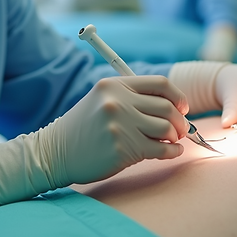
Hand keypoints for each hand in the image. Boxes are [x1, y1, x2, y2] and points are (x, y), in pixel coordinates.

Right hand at [0, 76, 189, 207]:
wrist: (54, 153)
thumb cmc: (83, 128)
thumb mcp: (102, 101)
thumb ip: (132, 99)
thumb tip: (174, 109)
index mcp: (114, 85)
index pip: (160, 84)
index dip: (178, 96)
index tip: (183, 108)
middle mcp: (117, 102)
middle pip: (167, 107)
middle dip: (180, 120)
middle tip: (181, 130)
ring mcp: (120, 125)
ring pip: (166, 128)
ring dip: (175, 136)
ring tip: (173, 141)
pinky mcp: (122, 148)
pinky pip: (160, 150)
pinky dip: (172, 152)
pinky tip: (172, 152)